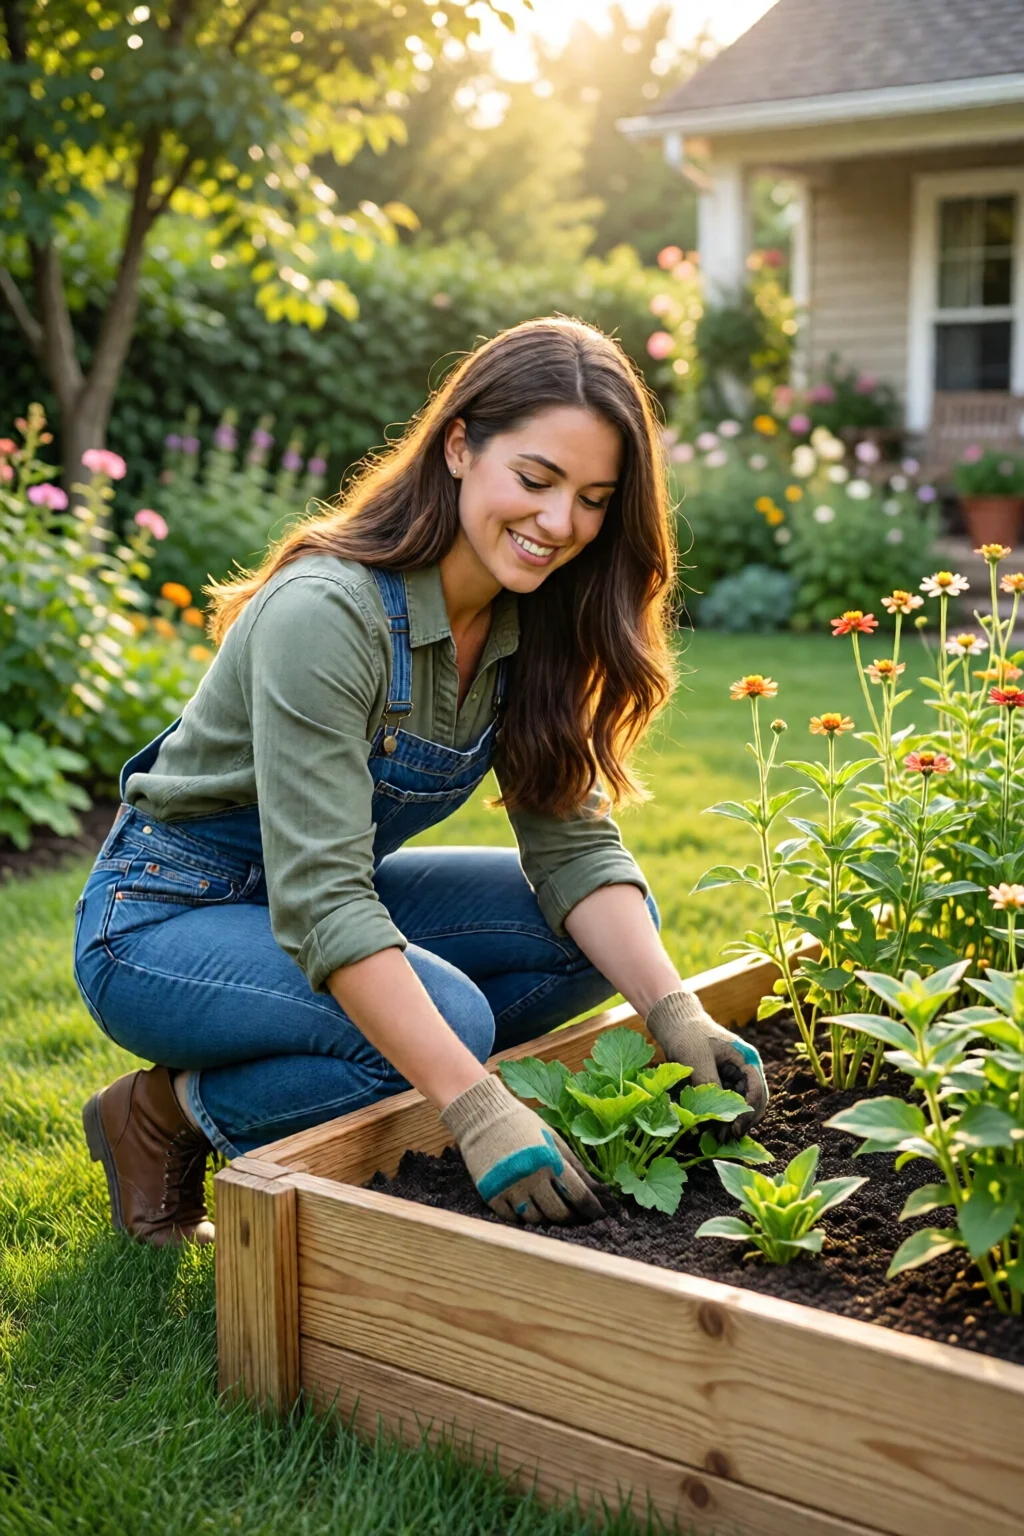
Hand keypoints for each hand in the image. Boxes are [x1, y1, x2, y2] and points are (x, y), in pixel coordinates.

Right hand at [441, 1074, 607, 1223]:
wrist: (482, 1116)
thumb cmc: (521, 1124)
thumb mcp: (552, 1137)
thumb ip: (575, 1164)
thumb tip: (598, 1188)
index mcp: (549, 1160)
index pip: (578, 1194)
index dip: (591, 1208)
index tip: (599, 1214)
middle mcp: (531, 1177)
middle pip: (558, 1212)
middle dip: (571, 1218)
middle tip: (577, 1217)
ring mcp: (510, 1188)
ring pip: (535, 1219)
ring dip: (547, 1219)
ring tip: (553, 1213)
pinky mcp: (492, 1194)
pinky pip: (512, 1219)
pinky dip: (523, 1218)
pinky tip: (530, 1211)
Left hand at [646, 989, 767, 1136]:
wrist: (675, 1024)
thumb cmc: (688, 1036)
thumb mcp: (698, 1060)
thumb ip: (709, 1084)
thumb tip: (716, 1114)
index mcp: (746, 1059)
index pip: (757, 1092)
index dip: (748, 1113)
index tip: (734, 1129)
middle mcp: (745, 1070)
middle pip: (753, 1102)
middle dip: (741, 1122)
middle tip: (724, 1138)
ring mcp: (734, 1077)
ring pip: (740, 1105)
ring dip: (730, 1121)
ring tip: (716, 1137)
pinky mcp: (721, 1082)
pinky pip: (726, 1103)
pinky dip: (720, 1115)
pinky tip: (708, 1127)